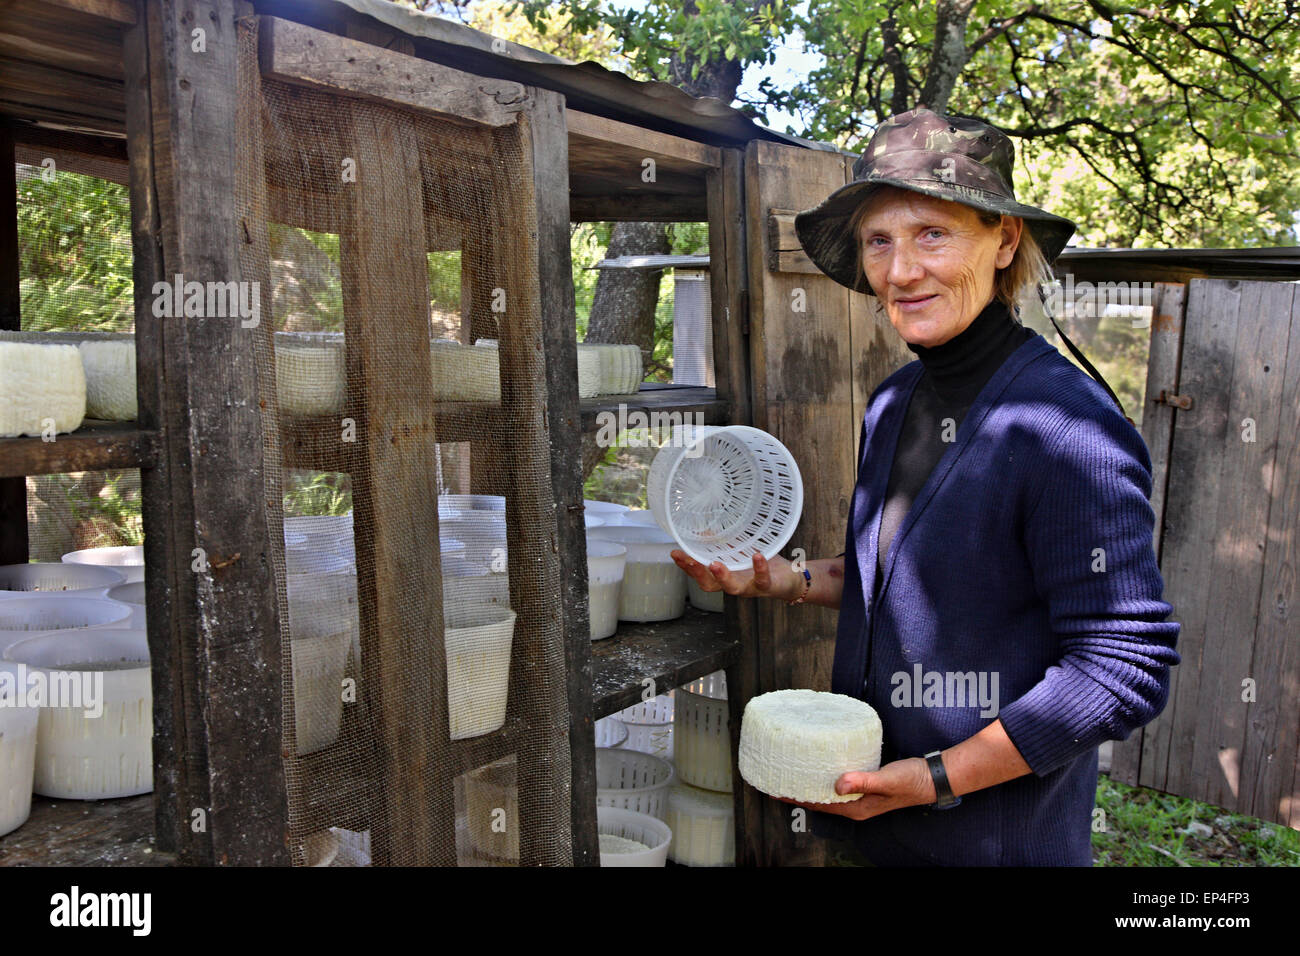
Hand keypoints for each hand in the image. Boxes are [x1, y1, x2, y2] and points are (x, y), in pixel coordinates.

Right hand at [669, 549, 801, 601]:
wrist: (790, 578)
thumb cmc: (762, 564)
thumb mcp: (740, 550)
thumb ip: (723, 542)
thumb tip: (704, 527)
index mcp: (725, 576)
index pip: (700, 574)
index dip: (686, 565)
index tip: (674, 552)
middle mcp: (734, 585)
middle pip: (709, 584)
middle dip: (696, 572)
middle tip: (686, 558)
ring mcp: (750, 587)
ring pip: (732, 587)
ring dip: (722, 576)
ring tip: (714, 564)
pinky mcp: (768, 586)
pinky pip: (762, 579)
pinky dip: (759, 568)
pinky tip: (756, 555)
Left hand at [776, 757, 935, 821]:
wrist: (933, 778)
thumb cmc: (912, 780)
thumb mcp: (888, 779)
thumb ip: (864, 781)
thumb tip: (837, 783)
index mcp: (857, 808)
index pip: (818, 805)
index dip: (796, 798)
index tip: (774, 789)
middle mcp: (855, 805)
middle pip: (818, 800)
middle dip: (796, 791)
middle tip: (773, 777)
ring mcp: (860, 796)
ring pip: (827, 792)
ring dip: (808, 783)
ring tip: (788, 770)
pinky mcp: (865, 785)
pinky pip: (838, 783)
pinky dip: (823, 775)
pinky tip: (816, 764)